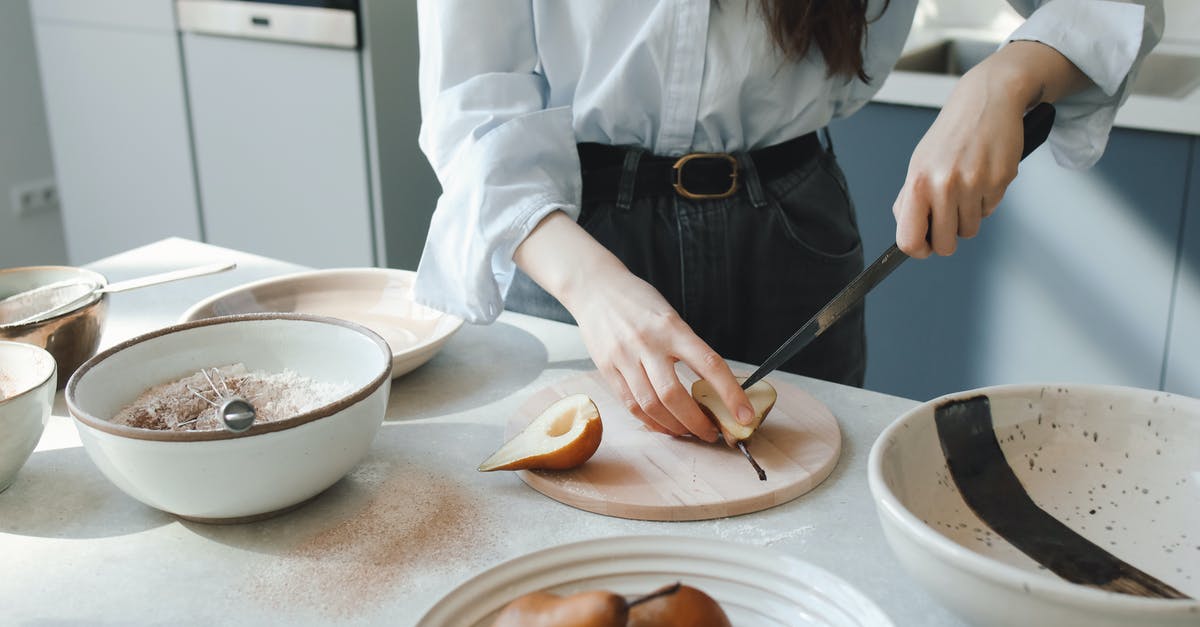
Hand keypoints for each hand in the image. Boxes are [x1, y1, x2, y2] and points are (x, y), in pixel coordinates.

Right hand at [569, 265, 753, 441]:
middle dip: (697, 422)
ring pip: (651, 406)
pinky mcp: (607, 370)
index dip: (730, 393)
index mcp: (671, 327)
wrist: (596, 289)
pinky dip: (651, 421)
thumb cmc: (638, 302)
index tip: (744, 414)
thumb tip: (713, 385)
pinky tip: (664, 425)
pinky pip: (631, 405)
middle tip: (712, 432)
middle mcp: (647, 344)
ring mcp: (624, 358)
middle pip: (674, 395)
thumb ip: (687, 347)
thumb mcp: (670, 316)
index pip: (708, 363)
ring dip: (675, 426)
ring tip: (689, 432)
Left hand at [893, 41, 1089, 256]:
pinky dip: (987, 200)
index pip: (909, 240)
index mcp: (918, 182)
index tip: (924, 246)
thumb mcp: (919, 163)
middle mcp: (944, 185)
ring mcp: (974, 184)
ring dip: (968, 216)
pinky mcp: (1000, 181)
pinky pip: (990, 211)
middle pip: (945, 244)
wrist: (987, 100)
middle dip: (947, 238)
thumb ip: (910, 200)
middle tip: (948, 218)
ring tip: (966, 188)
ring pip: (969, 230)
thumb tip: (908, 233)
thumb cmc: (952, 134)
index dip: (918, 249)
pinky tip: (982, 176)